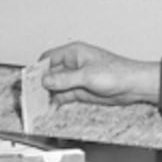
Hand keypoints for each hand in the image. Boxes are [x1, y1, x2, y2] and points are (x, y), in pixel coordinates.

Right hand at [38, 41, 160, 106]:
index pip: (48, 59)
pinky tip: (49, 108)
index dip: (37, 69)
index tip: (27, 81)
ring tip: (35, 105)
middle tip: (28, 96)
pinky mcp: (80, 91)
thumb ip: (65, 79)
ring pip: (55, 86)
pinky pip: (63, 96)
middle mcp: (73, 64)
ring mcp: (76, 78)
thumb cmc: (118, 72)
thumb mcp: (88, 76)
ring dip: (46, 95)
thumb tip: (47, 81)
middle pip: (49, 73)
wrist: (134, 85)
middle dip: (39, 84)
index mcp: (74, 53)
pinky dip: (55, 101)